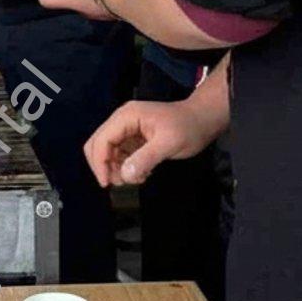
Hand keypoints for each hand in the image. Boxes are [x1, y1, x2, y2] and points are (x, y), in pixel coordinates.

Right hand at [83, 99, 225, 185]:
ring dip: (116, 169)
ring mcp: (126, 129)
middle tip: (120, 183)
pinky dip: (125, 167)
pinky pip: (119, 155)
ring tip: (137, 178)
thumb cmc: (189, 128)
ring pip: (107, 152)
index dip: (99, 163)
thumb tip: (125, 176)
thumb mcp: (169, 144)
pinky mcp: (132, 138)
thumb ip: (145, 158)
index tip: (107, 183)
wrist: (203, 119)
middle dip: (104, 166)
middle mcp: (122, 121)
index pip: (102, 140)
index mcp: (126, 117)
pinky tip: (142, 173)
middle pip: (98, 145)